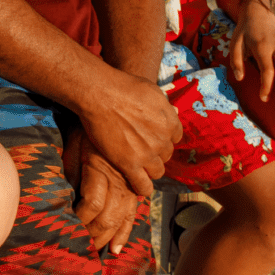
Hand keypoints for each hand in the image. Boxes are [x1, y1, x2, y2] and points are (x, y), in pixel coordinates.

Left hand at [64, 130, 141, 253]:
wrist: (112, 110)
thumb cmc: (86, 127)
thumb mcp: (74, 144)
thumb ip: (71, 169)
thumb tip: (63, 194)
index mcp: (100, 169)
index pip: (91, 203)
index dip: (80, 218)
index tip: (69, 225)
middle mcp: (118, 181)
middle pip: (107, 217)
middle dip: (93, 234)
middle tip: (80, 244)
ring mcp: (130, 185)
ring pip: (121, 219)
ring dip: (107, 237)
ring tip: (95, 250)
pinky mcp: (135, 188)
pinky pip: (133, 214)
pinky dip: (124, 232)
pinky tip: (116, 248)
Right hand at [72, 64, 181, 196]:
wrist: (99, 93)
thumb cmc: (122, 86)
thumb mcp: (152, 90)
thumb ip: (165, 106)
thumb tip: (174, 111)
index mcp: (170, 122)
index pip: (175, 138)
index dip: (163, 137)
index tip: (152, 136)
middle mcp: (162, 140)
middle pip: (166, 155)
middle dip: (155, 152)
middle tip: (139, 146)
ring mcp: (146, 154)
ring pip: (157, 171)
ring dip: (149, 168)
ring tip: (136, 162)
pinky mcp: (129, 164)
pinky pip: (143, 185)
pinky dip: (142, 188)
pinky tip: (136, 183)